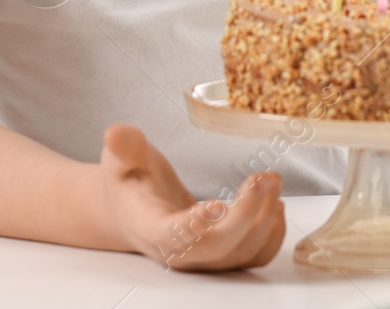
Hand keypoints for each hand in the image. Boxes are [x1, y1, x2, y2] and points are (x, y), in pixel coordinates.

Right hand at [98, 123, 284, 270]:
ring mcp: (204, 258)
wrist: (135, 211)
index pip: (172, 235)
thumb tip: (116, 132)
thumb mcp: (121, 160)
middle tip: (265, 178)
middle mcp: (179, 251)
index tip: (216, 204)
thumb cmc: (131, 184)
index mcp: (150, 227)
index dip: (194, 225)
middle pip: (218, 246)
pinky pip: (253, 257)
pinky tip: (274, 204)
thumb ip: (124, 147)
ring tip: (272, 181)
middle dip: (247, 214)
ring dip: (265, 219)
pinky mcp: (223, 256)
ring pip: (241, 253)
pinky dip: (271, 235)